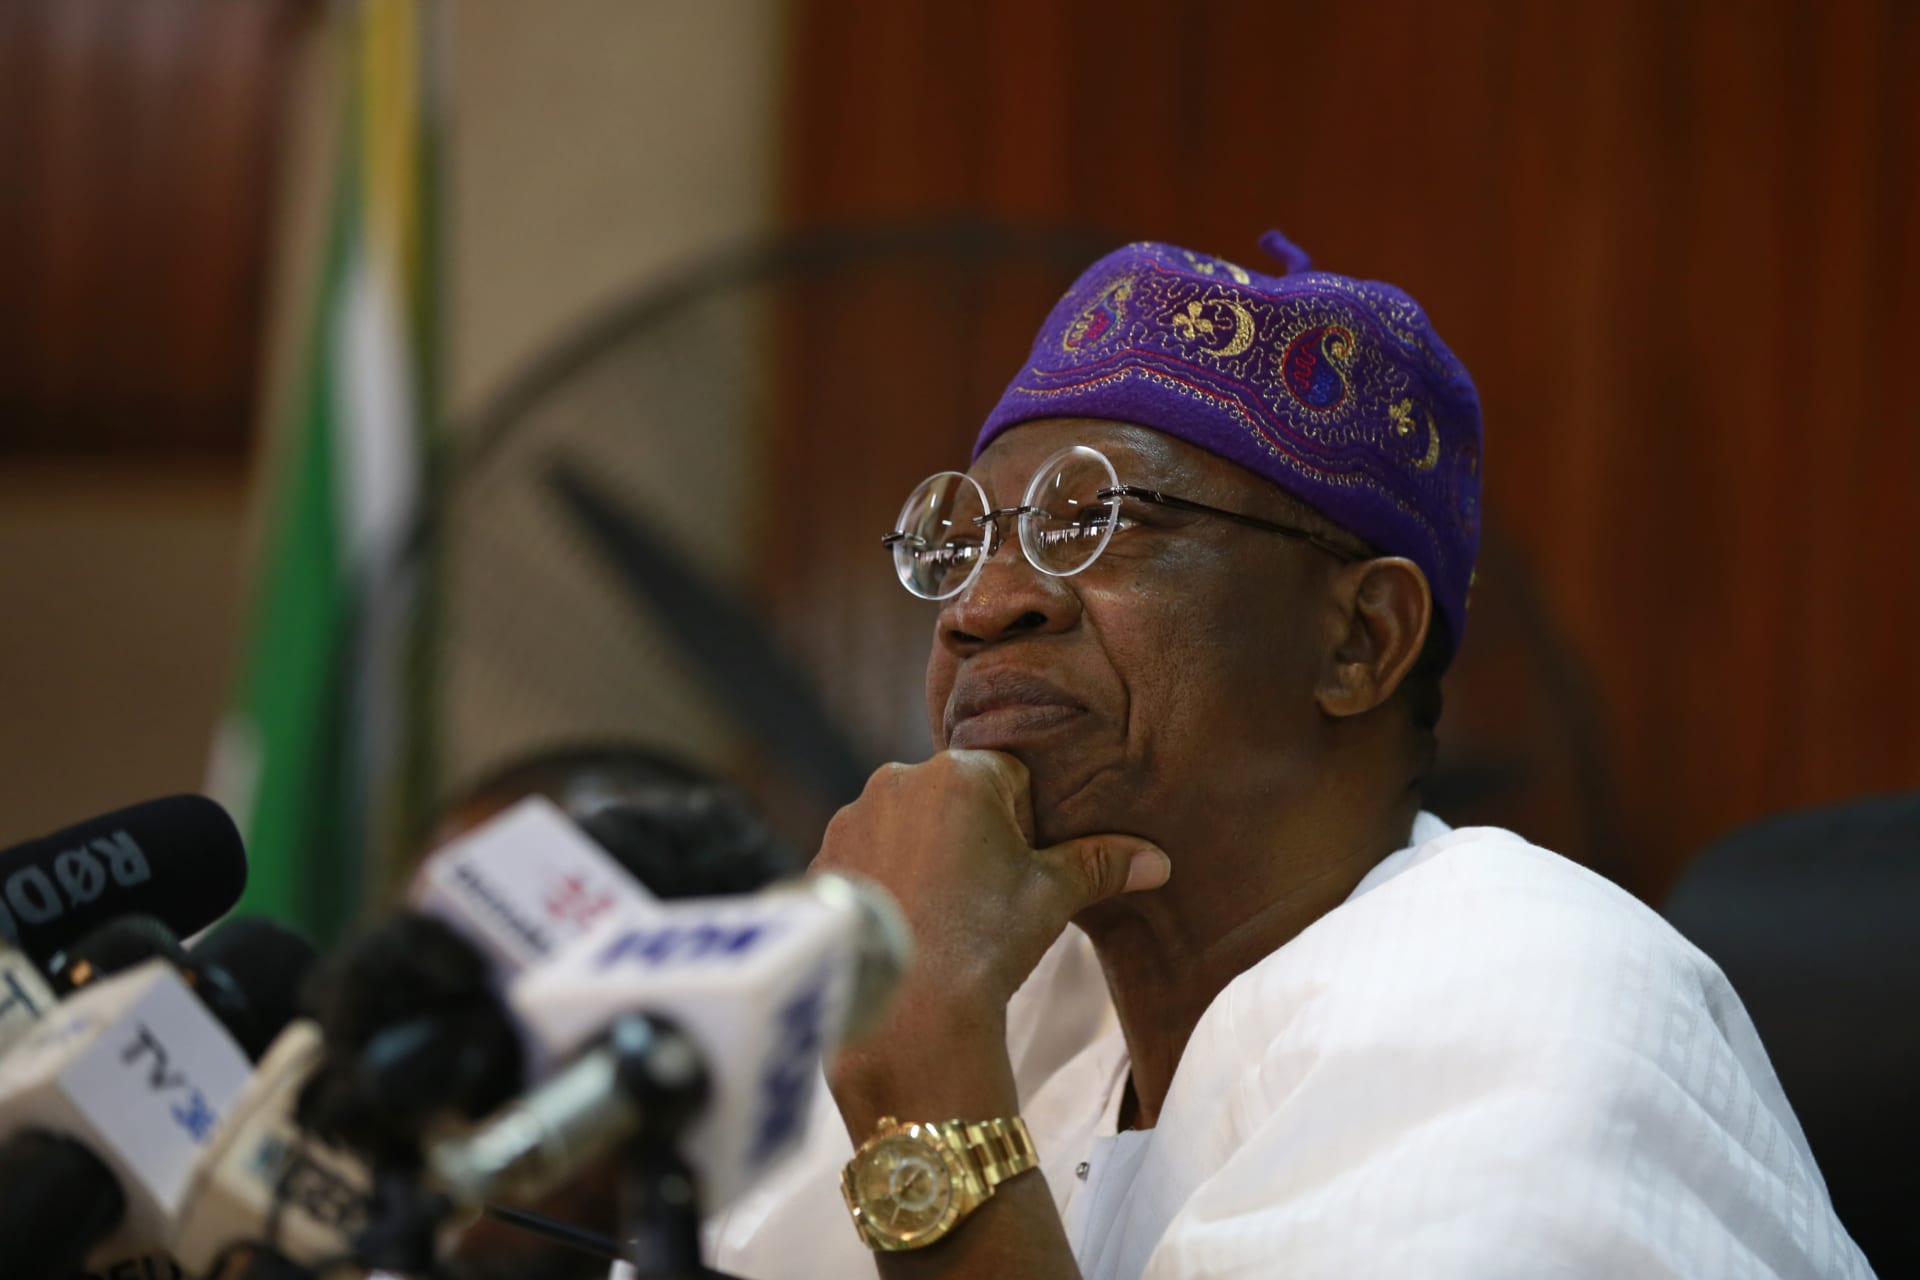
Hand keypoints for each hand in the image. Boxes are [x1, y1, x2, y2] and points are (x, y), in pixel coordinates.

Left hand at [812, 750, 1167, 1131]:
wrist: (904, 1014)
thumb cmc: (985, 942)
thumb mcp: (1052, 898)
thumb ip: (1102, 864)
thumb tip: (1158, 860)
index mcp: (961, 772)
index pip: (1009, 774)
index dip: (1025, 822)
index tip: (1023, 868)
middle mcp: (897, 780)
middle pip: (952, 796)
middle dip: (971, 835)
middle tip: (985, 898)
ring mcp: (851, 820)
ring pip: (904, 825)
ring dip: (923, 855)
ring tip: (940, 918)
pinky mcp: (821, 861)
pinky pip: (864, 859)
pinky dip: (883, 883)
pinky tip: (902, 928)